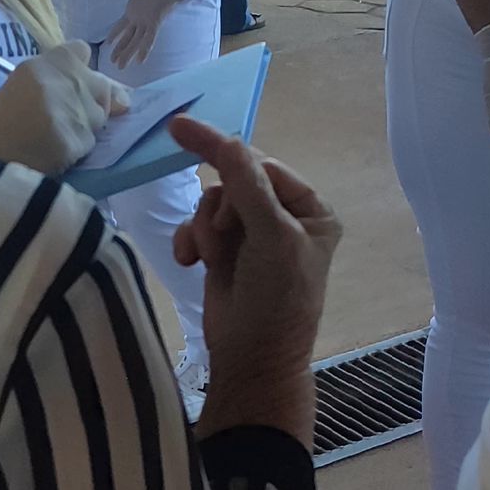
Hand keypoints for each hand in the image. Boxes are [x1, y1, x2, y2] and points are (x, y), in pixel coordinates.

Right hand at [0, 41, 128, 175]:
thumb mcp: (23, 84)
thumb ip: (61, 78)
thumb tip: (115, 96)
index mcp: (46, 62)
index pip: (82, 50)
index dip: (80, 69)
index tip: (71, 82)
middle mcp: (65, 80)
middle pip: (101, 86)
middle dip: (91, 101)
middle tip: (65, 117)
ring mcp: (74, 110)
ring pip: (99, 116)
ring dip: (85, 126)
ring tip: (56, 136)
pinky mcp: (78, 139)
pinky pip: (90, 142)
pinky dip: (78, 148)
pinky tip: (56, 151)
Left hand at [105, 0, 195, 65]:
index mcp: (156, 20)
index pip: (150, 38)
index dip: (145, 49)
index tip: (140, 61)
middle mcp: (146, 23)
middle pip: (136, 42)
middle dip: (128, 54)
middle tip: (120, 67)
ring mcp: (138, 19)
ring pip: (127, 36)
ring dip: (120, 48)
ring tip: (112, 61)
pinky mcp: (131, 12)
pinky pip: (121, 25)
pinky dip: (115, 33)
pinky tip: (107, 43)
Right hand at [168, 116, 340, 442]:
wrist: (251, 360)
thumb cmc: (276, 299)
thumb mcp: (270, 237)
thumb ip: (247, 185)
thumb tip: (225, 139)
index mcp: (310, 209)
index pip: (262, 165)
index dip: (226, 156)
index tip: (179, 129)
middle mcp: (283, 218)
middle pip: (232, 182)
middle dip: (218, 208)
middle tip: (220, 238)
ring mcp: (251, 236)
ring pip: (210, 203)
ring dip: (203, 229)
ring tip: (211, 259)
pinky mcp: (223, 254)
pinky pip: (196, 227)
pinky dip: (189, 242)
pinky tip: (190, 263)